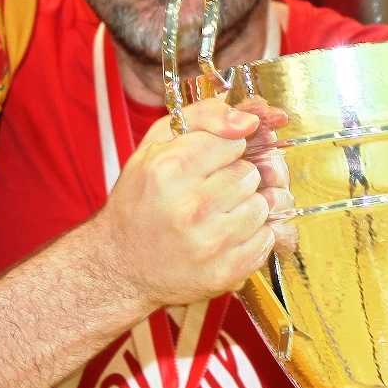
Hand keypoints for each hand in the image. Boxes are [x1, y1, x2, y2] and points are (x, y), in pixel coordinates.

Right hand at [97, 97, 276, 311]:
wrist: (121, 267)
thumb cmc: (139, 203)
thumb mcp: (155, 146)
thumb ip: (202, 116)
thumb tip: (248, 119)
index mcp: (169, 169)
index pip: (233, 141)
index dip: (223, 150)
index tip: (209, 162)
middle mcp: (191, 207)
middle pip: (250, 173)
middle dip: (234, 178)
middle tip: (209, 191)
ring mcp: (211, 242)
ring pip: (263, 205)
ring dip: (246, 206)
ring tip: (217, 214)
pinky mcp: (226, 271)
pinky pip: (267, 238)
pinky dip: (252, 235)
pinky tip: (225, 235)